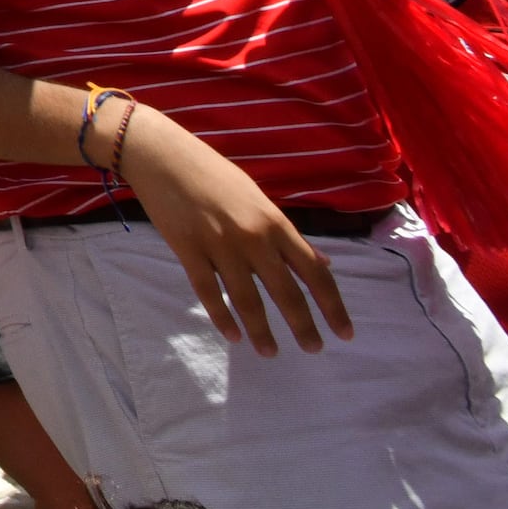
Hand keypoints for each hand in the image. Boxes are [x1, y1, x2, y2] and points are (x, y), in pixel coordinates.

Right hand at [116, 108, 352, 354]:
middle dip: (304, 326)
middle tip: (314, 350)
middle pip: (286, 291)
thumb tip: (321, 263)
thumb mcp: (257, 198)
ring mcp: (219, 245)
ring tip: (271, 353)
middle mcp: (253, 236)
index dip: (332, 305)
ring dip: (262, 330)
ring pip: (247, 299)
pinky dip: (222, 317)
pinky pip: (209, 291)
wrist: (162, 156)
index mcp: (275, 222)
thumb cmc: (212, 173)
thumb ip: (287, 234)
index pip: (314, 271)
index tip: (345, 332)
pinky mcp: (188, 250)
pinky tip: (234, 336)